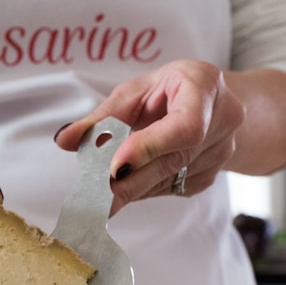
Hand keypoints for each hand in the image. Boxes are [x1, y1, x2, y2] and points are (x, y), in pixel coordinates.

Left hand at [54, 59, 244, 213]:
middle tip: (92, 198)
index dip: (150, 147)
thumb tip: (64, 139)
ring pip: (168, 180)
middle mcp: (221, 121)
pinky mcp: (209, 176)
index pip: (184, 125)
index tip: (116, 166)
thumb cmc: (169, 89)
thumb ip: (102, 116)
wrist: (214, 102)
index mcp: (203, 86)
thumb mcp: (136, 91)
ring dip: (131, 188)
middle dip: (128, 182)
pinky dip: (144, 188)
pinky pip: (170, 188)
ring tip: (99, 193)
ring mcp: (220, 153)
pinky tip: (128, 182)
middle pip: (172, 161)